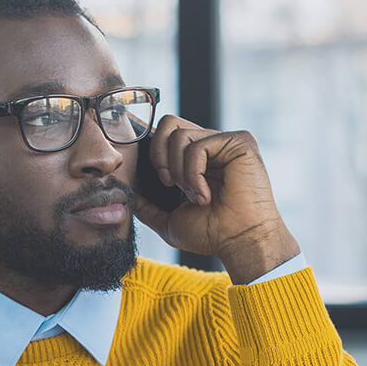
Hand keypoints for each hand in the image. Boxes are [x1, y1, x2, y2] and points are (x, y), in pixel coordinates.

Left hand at [134, 118, 299, 284]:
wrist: (239, 241)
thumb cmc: (211, 234)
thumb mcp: (169, 221)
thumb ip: (148, 207)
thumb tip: (128, 195)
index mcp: (196, 159)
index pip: (166, 134)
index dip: (152, 147)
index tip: (155, 174)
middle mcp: (211, 146)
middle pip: (168, 123)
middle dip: (159, 155)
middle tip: (168, 184)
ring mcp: (225, 142)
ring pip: (179, 135)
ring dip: (180, 172)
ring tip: (196, 196)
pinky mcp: (238, 142)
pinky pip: (198, 146)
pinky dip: (194, 174)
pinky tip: (206, 195)